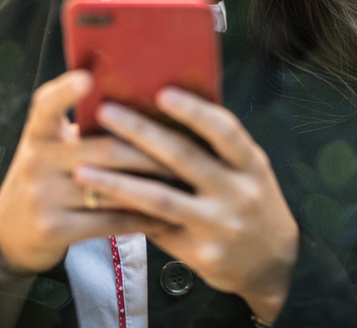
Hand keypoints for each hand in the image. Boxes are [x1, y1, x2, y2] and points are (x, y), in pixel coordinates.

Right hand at [0, 70, 172, 273]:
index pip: (46, 104)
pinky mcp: (53, 228)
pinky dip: (141, 217)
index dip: (67, 90)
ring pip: (110, 186)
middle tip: (187, 148)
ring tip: (185, 181)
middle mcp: (36, 160)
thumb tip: (143, 105)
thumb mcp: (52, 147)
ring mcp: (42, 196)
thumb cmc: (49, 178)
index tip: (88, 77)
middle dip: (150, 150)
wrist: (13, 233)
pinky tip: (165, 215)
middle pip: (103, 149)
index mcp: (38, 133)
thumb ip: (81, 129)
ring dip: (152, 185)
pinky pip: (109, 221)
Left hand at [75, 88, 299, 322]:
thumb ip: (218, 146)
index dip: (193, 111)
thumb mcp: (249, 169)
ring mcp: (218, 225)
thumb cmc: (252, 200)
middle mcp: (238, 193)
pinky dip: (125, 213)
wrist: (273, 263)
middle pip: (184, 158)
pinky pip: (154, 228)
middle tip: (105, 112)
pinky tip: (98, 203)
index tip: (161, 92)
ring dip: (117, 182)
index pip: (225, 131)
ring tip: (83, 169)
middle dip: (140, 133)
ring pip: (160, 199)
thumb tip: (164, 107)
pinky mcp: (199, 252)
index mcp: (252, 164)